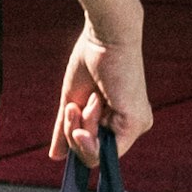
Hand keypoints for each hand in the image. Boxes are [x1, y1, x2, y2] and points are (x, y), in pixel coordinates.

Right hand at [50, 19, 153, 167]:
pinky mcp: (136, 123)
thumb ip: (65, 129)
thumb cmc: (90, 61)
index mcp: (116, 119)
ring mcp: (135, 126)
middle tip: (75, 106)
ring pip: (95, 154)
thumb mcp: (72, 100)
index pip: (93, 148)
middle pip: (91, 154)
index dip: (76, 140)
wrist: (104, 36)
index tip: (70, 112)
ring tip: (90, 98)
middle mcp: (129, 126)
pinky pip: (104, 149)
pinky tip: (92, 105)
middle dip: (75, 132)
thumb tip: (55, 156)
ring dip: (81, 127)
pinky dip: (89, 131)